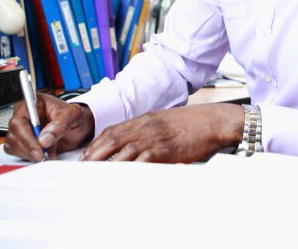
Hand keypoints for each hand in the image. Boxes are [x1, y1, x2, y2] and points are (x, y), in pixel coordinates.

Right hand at [4, 93, 93, 161]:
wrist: (76, 126)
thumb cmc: (72, 115)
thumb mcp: (72, 114)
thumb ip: (59, 125)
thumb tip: (44, 139)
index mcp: (31, 104)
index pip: (19, 121)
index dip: (27, 137)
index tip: (40, 148)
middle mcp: (23, 117)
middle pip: (14, 136)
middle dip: (30, 148)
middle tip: (45, 155)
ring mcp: (21, 130)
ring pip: (14, 146)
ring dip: (31, 154)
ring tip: (48, 152)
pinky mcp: (23, 143)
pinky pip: (19, 153)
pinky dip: (32, 157)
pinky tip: (45, 154)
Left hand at [80, 103, 243, 162]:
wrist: (213, 121)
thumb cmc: (192, 123)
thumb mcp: (164, 122)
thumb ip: (147, 130)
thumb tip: (133, 145)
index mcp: (144, 119)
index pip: (112, 131)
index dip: (96, 144)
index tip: (86, 155)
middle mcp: (145, 126)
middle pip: (111, 140)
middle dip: (94, 155)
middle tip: (83, 168)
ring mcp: (154, 137)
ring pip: (122, 152)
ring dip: (107, 165)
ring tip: (96, 176)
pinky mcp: (164, 150)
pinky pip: (142, 162)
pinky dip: (129, 171)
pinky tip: (121, 179)